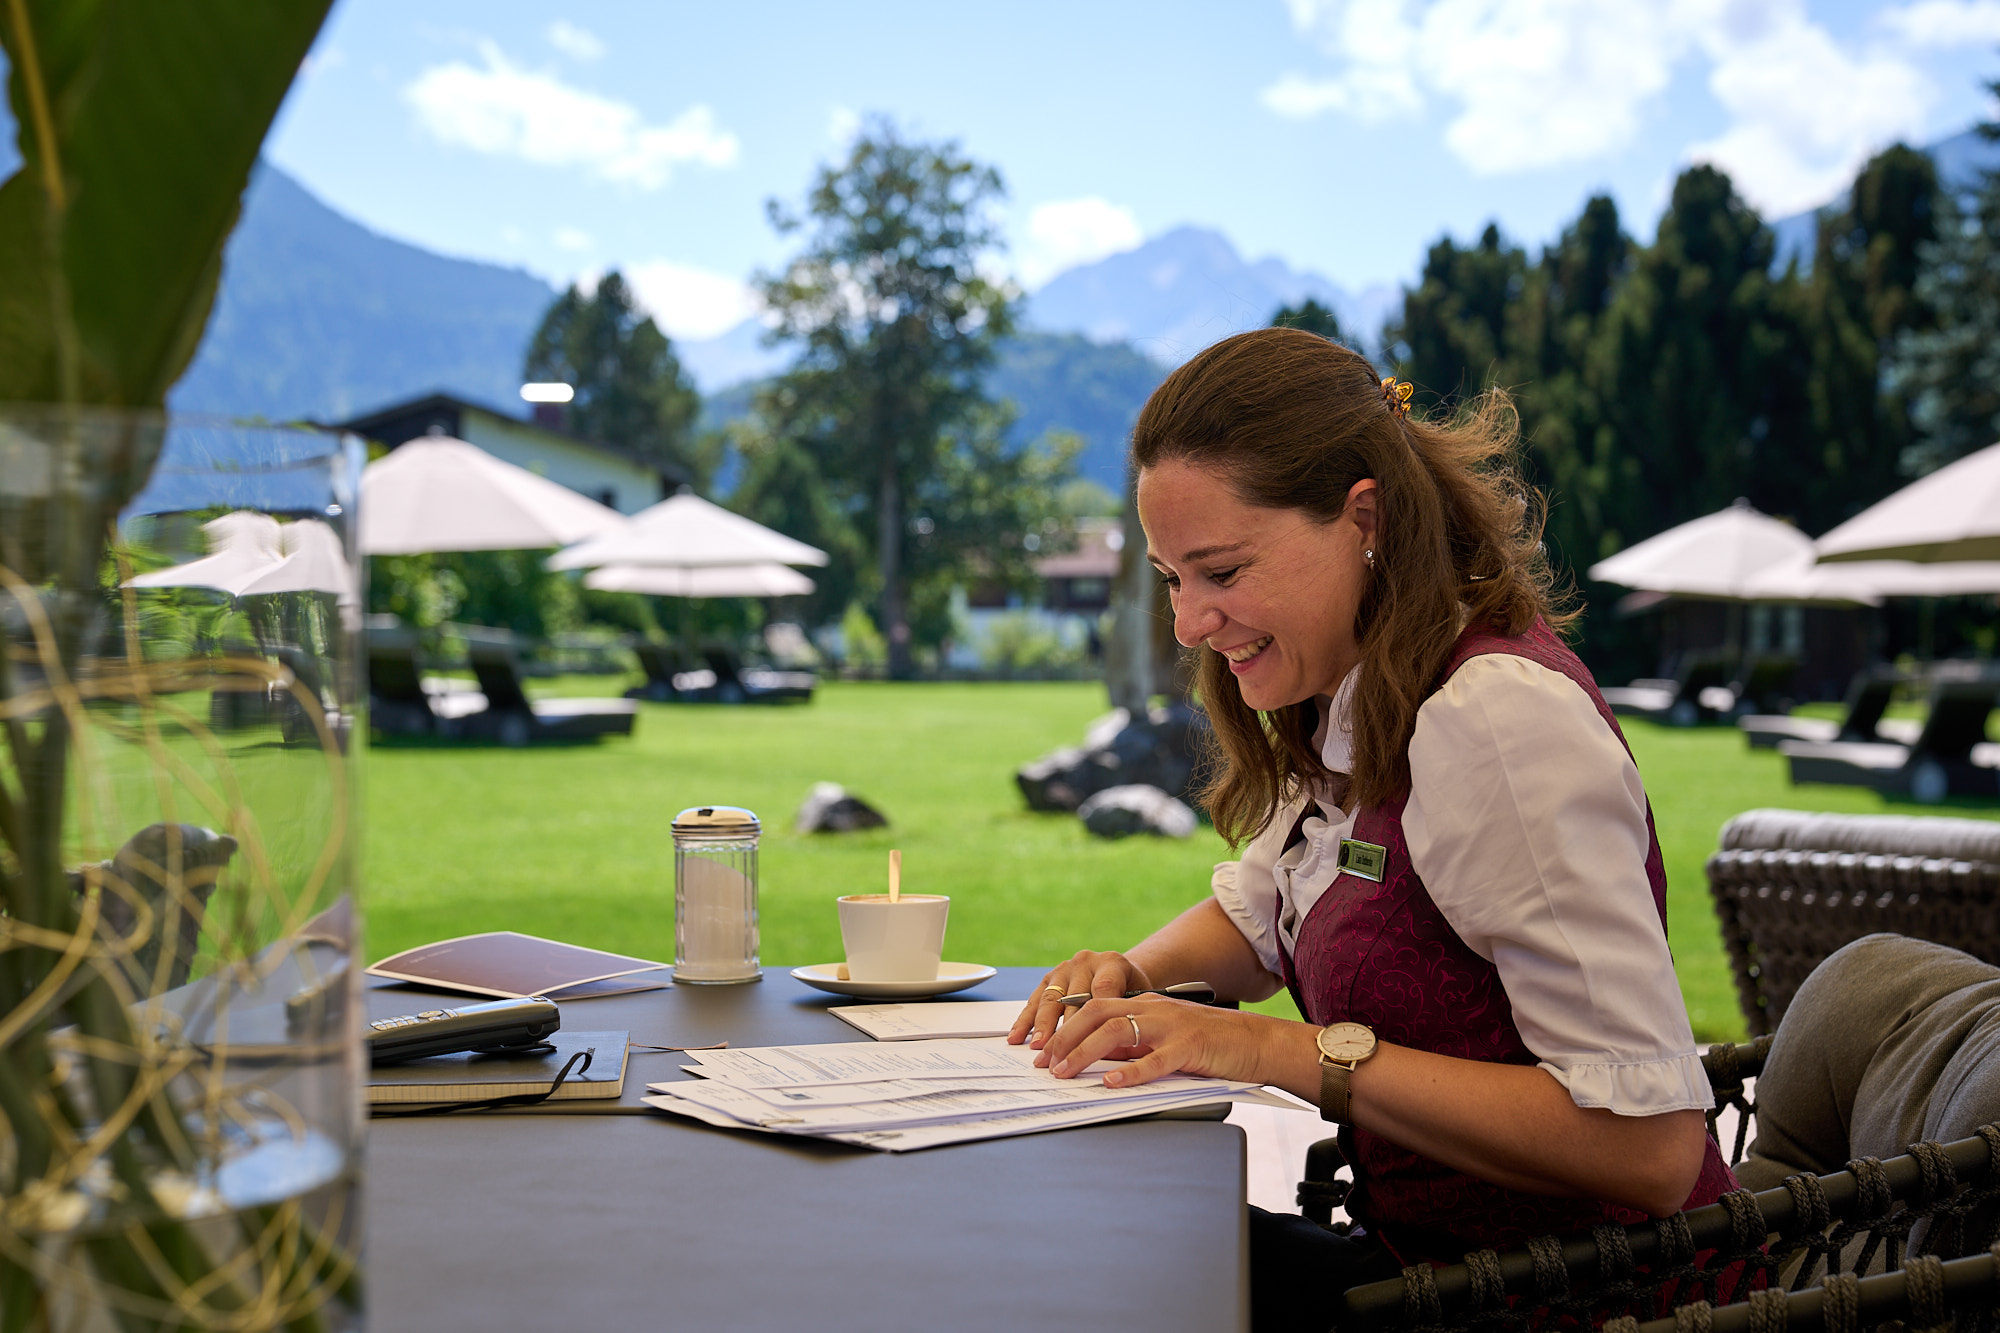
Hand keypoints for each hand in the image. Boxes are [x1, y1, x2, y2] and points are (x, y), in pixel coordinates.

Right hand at [1006, 950, 1153, 1050]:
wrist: (1119, 971)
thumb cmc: (1131, 990)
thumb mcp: (1140, 998)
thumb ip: (1127, 1015)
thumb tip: (1111, 1047)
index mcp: (1112, 963)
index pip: (1104, 989)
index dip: (1097, 1016)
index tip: (1091, 1043)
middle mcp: (1086, 961)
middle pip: (1073, 998)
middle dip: (1066, 1030)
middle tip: (1061, 1055)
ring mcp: (1065, 968)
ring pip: (1051, 999)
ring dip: (1042, 1027)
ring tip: (1037, 1048)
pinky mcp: (1049, 978)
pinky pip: (1035, 1000)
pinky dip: (1025, 1020)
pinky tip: (1016, 1037)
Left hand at [1039, 994, 1301, 1088]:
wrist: (1257, 1042)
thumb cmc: (1212, 1044)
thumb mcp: (1165, 1040)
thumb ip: (1134, 1045)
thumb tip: (1097, 1058)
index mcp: (1146, 1006)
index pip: (1095, 1009)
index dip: (1066, 1029)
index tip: (1045, 1052)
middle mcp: (1154, 1010)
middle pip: (1097, 1015)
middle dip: (1065, 1038)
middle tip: (1045, 1063)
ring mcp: (1172, 1027)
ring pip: (1117, 1032)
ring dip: (1085, 1053)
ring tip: (1065, 1073)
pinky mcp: (1190, 1047)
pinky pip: (1155, 1060)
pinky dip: (1130, 1071)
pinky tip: (1111, 1082)